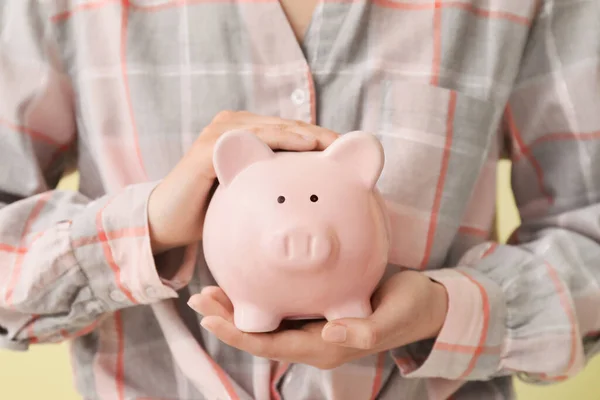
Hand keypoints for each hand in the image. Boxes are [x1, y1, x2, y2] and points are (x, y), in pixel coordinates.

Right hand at [148, 111, 338, 253]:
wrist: (166, 223)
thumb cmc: (208, 212)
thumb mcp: (246, 200)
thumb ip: (270, 192)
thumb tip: (309, 206)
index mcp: (245, 136)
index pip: (289, 135)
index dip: (318, 141)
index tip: (347, 153)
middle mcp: (233, 127)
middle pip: (286, 127)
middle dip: (318, 135)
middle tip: (347, 145)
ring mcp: (219, 134)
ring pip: (272, 127)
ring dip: (304, 133)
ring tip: (332, 143)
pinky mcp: (209, 148)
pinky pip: (250, 139)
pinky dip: (279, 139)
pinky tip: (303, 146)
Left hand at [188, 270, 447, 369]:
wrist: (423, 306)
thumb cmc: (410, 311)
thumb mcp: (392, 319)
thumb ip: (365, 331)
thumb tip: (330, 335)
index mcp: (325, 347)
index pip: (271, 345)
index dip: (237, 335)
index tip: (209, 316)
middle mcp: (313, 341)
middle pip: (260, 335)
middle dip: (227, 320)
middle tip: (198, 297)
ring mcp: (314, 327)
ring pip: (266, 322)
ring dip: (237, 308)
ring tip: (210, 290)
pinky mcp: (318, 311)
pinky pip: (281, 307)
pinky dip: (259, 296)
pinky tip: (247, 280)